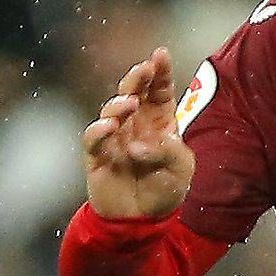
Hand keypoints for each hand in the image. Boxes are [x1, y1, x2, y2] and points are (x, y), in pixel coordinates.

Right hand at [83, 50, 197, 221]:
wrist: (141, 222)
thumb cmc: (164, 192)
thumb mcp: (182, 170)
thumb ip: (170, 152)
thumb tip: (139, 145)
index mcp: (159, 122)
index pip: (158, 90)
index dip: (159, 71)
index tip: (161, 53)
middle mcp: (135, 125)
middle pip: (133, 91)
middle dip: (138, 77)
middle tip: (144, 69)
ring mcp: (114, 138)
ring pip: (110, 109)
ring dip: (119, 103)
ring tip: (129, 103)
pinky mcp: (97, 156)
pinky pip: (92, 137)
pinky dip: (98, 129)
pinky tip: (110, 127)